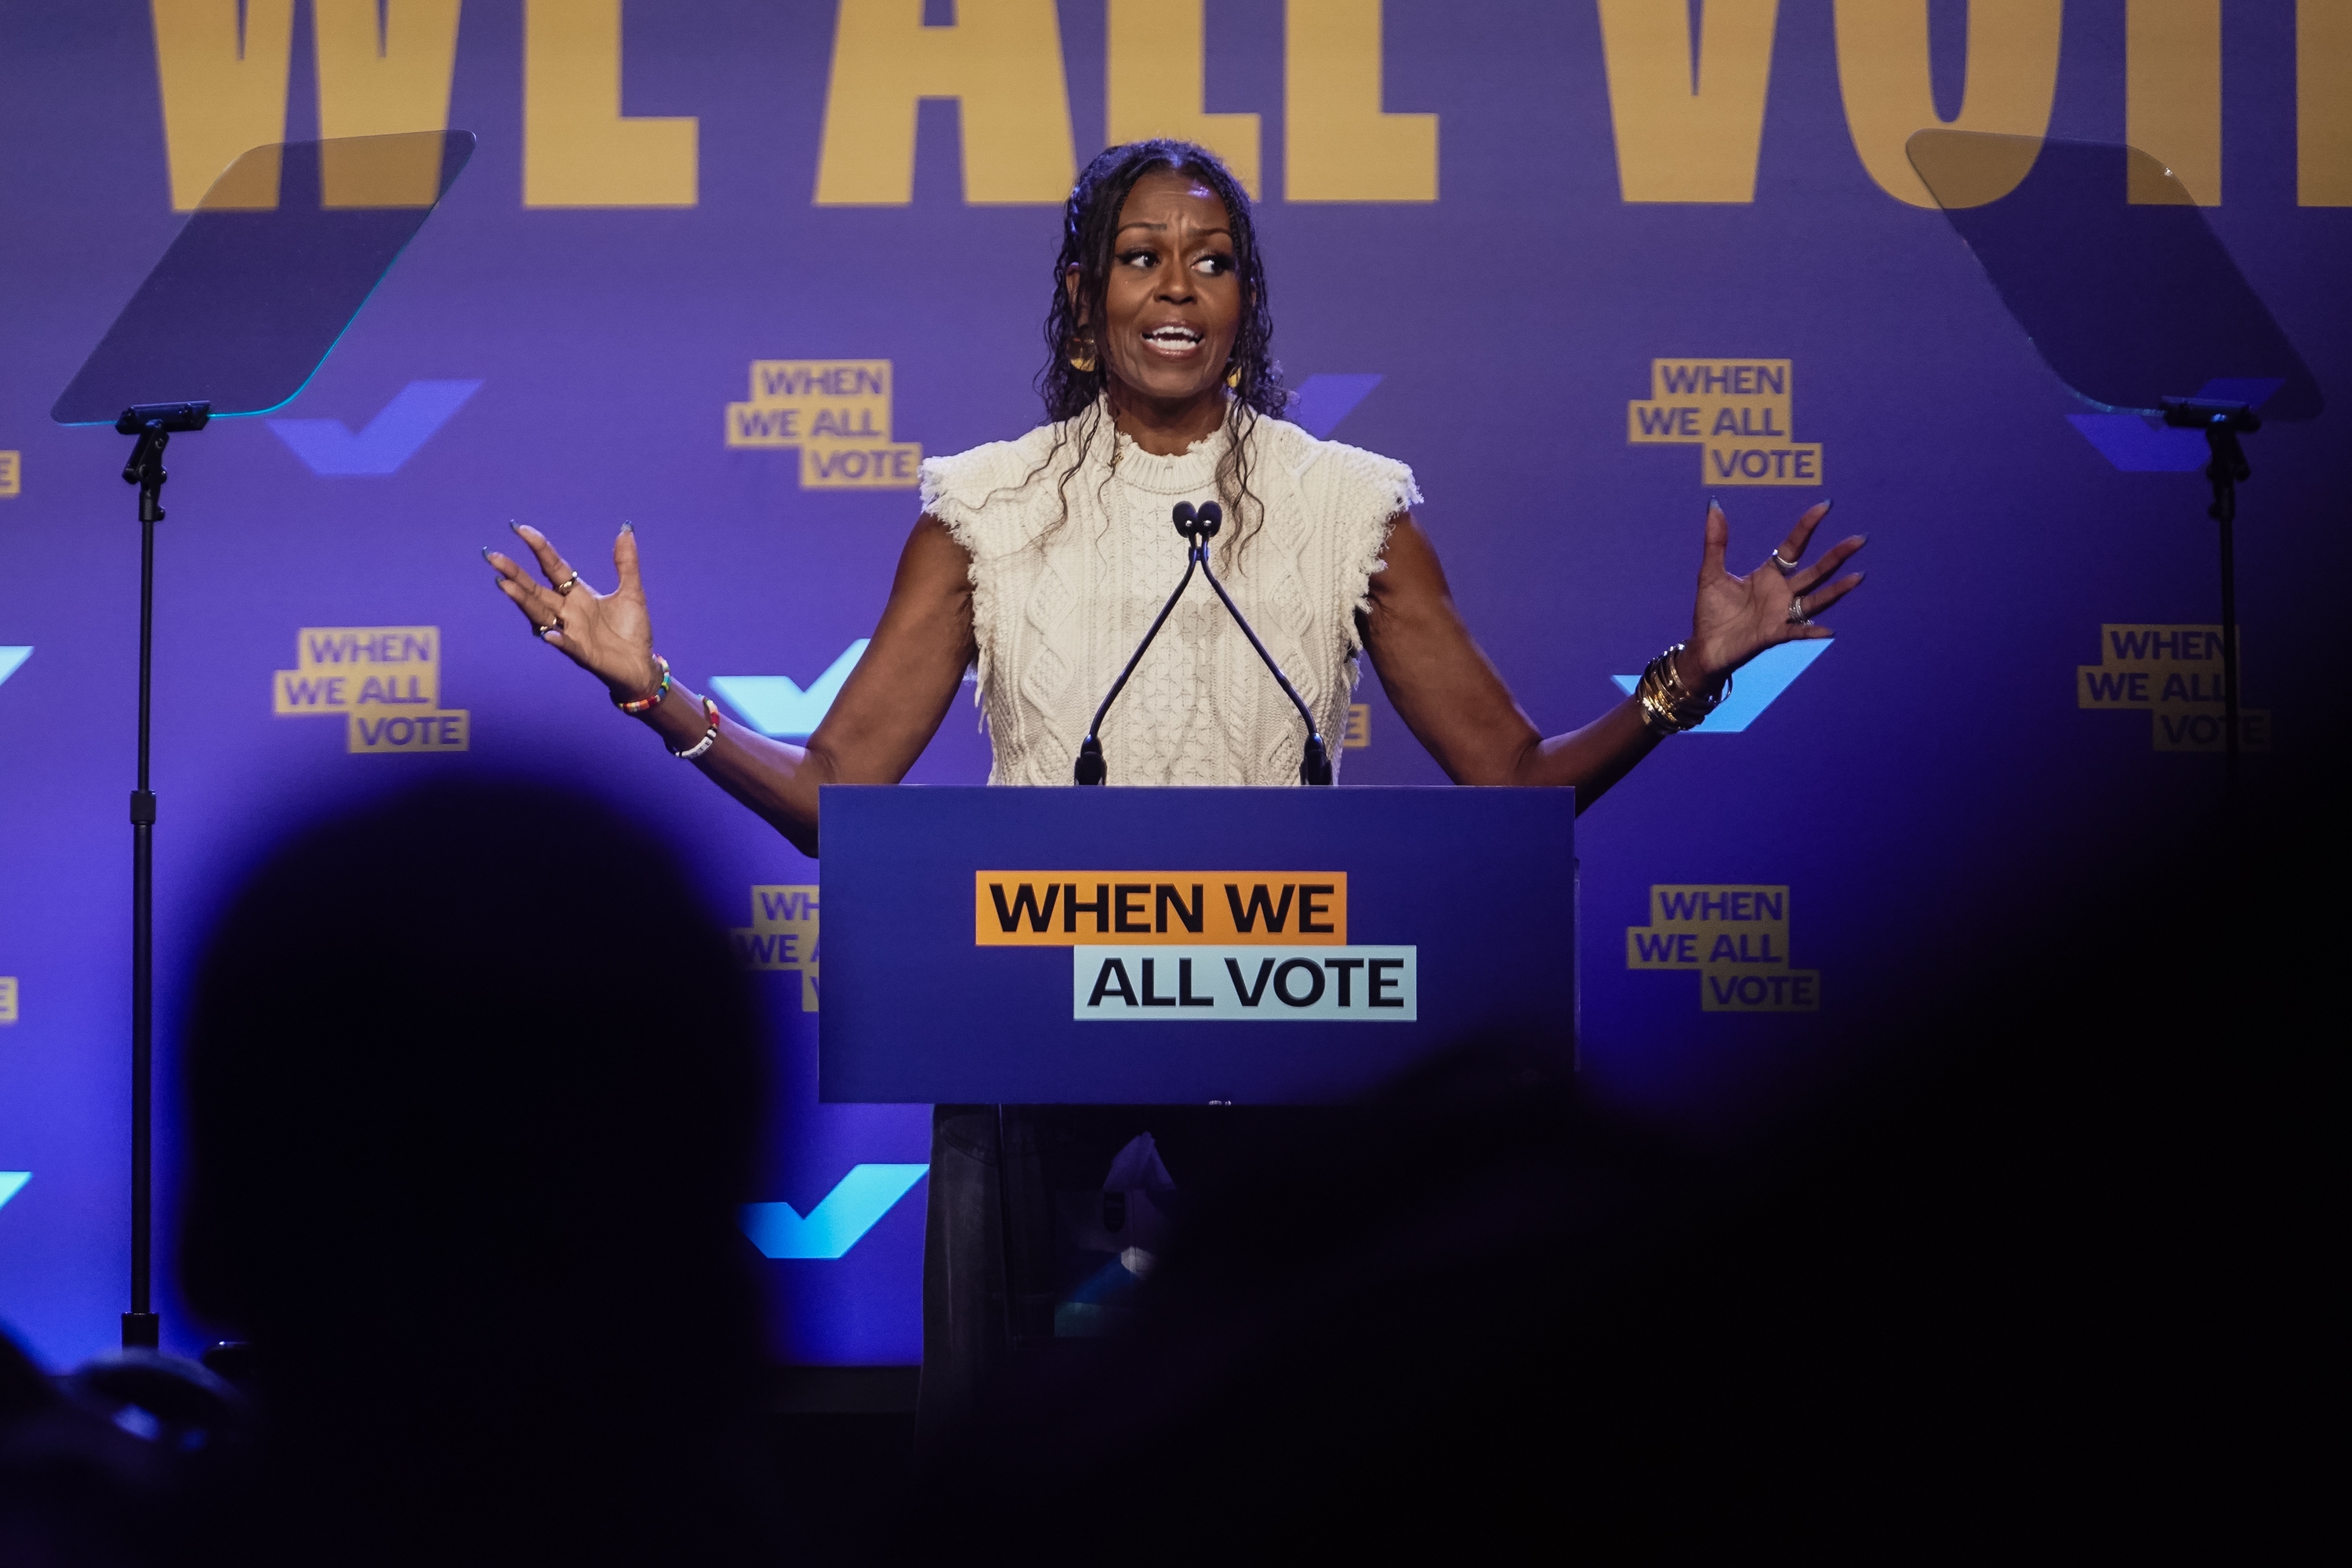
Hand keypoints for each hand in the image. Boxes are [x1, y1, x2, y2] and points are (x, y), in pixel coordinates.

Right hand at [484, 522, 661, 699]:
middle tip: (493, 556)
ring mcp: (572, 633)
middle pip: (536, 590)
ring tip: (505, 586)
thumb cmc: (632, 630)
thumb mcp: (631, 592)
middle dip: (515, 574)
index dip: (539, 548)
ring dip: (524, 601)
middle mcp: (568, 612)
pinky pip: (567, 646)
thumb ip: (626, 563)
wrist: (641, 665)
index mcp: (578, 594)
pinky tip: (548, 634)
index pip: (553, 567)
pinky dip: (558, 639)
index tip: (520, 528)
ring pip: (541, 615)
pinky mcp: (583, 654)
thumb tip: (626, 530)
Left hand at [1685, 499, 1865, 685]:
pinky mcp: (1773, 634)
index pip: (1794, 546)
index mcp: (1769, 575)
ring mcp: (1781, 614)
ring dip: (1836, 590)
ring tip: (1857, 577)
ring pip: (1815, 600)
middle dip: (1836, 556)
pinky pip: (1796, 632)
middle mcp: (1781, 593)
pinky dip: (1811, 631)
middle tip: (1859, 539)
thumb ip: (1715, 542)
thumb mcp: (1710, 573)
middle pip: (1815, 572)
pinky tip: (1828, 629)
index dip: (1807, 527)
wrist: (1705, 646)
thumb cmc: (1711, 611)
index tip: (1824, 506)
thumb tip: (1714, 506)